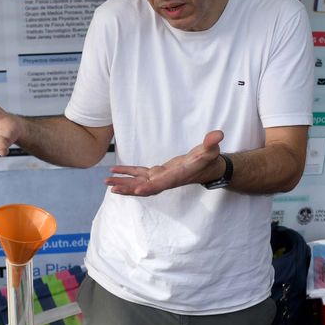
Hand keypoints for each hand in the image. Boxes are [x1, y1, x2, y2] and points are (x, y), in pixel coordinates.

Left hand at [107, 130, 223, 196]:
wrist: (208, 167)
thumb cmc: (209, 159)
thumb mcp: (211, 150)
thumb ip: (212, 143)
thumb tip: (218, 134)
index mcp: (177, 176)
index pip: (161, 184)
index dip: (149, 187)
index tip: (136, 189)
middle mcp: (166, 180)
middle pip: (145, 187)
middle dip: (129, 188)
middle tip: (112, 187)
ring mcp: (161, 178)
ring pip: (139, 182)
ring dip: (124, 182)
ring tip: (107, 181)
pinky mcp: (158, 173)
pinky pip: (140, 174)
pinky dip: (128, 173)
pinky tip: (115, 170)